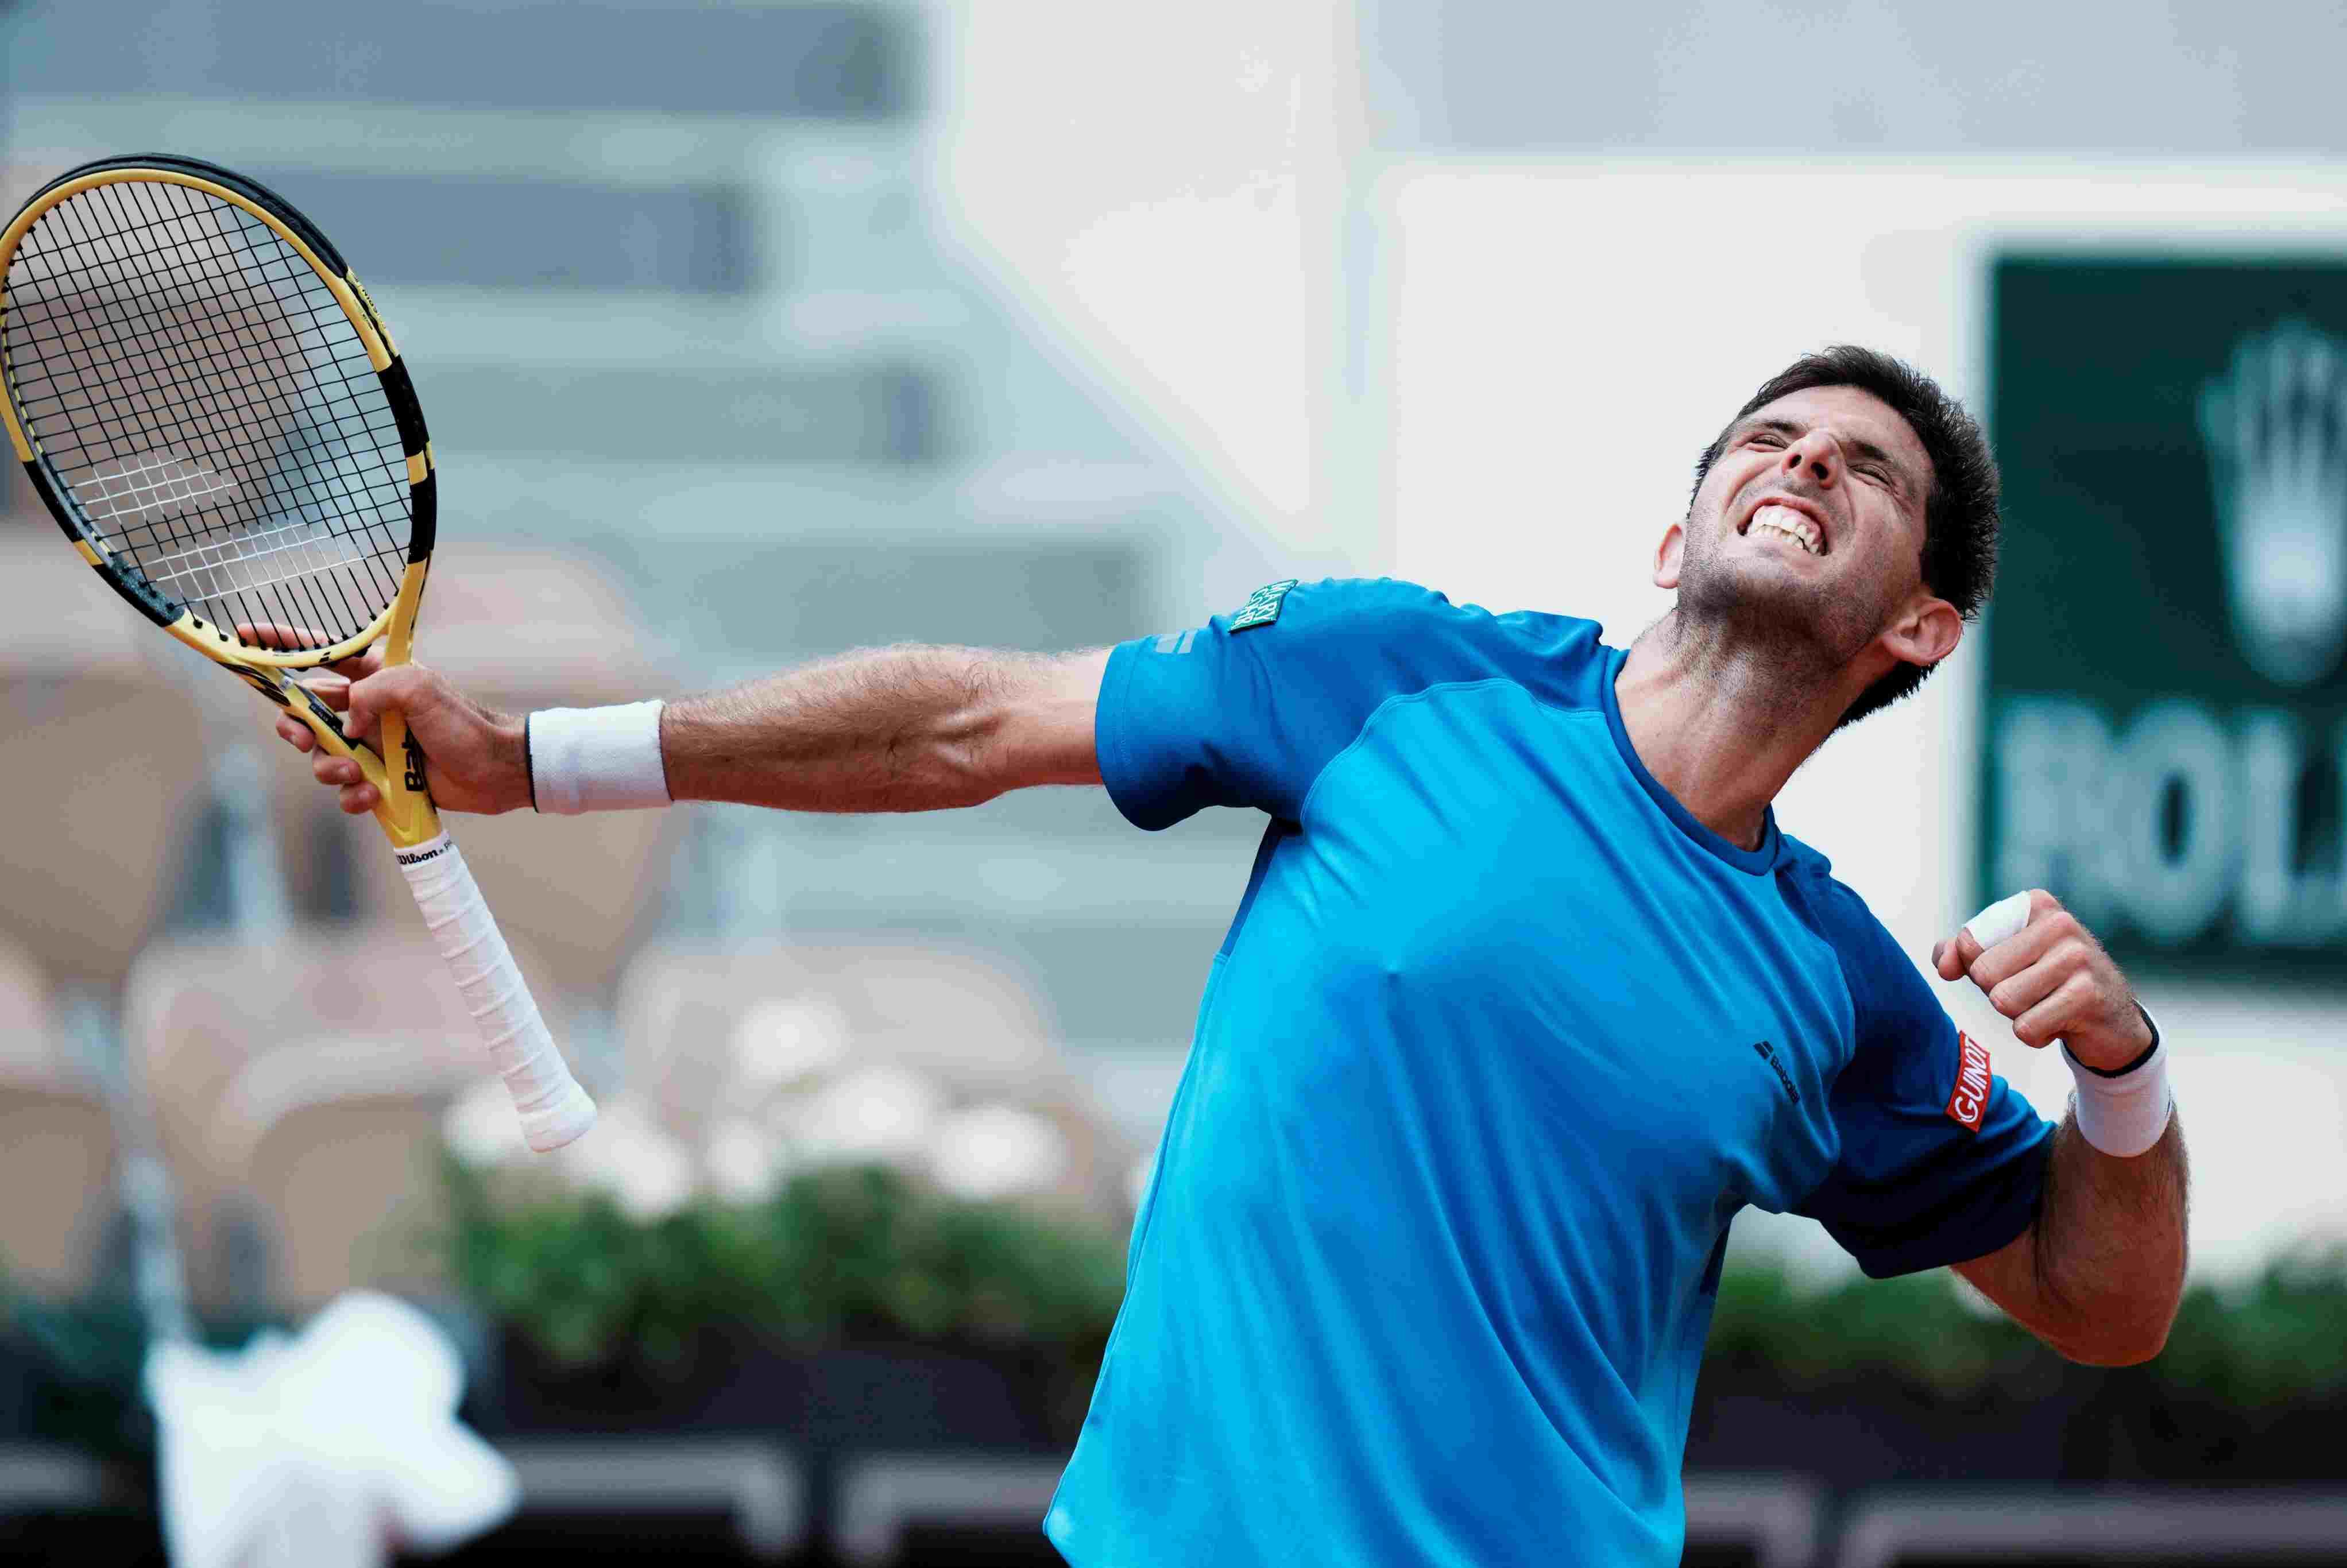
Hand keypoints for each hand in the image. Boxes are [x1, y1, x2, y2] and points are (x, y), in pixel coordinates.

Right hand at [244, 624, 528, 816]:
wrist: (497, 771)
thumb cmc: (465, 723)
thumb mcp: (419, 688)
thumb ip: (371, 691)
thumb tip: (344, 724)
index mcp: (373, 676)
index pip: (319, 654)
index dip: (280, 645)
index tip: (245, 637)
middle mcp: (366, 709)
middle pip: (304, 714)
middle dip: (294, 727)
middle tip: (303, 737)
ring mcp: (370, 747)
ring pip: (320, 757)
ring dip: (328, 768)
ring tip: (358, 774)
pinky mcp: (379, 780)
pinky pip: (344, 791)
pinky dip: (352, 796)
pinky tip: (373, 796)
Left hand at [1931, 889, 2152, 1071]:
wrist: (2111, 1019)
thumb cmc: (2045, 982)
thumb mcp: (2002, 959)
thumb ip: (1960, 954)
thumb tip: (1942, 965)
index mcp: (2034, 905)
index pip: (1969, 943)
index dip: (1978, 969)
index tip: (2012, 970)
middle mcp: (2059, 923)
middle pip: (1984, 973)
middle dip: (1998, 993)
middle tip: (2032, 992)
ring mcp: (2077, 958)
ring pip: (2003, 1001)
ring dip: (2017, 1015)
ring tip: (2046, 1005)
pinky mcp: (2088, 996)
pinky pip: (2026, 1028)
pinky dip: (2035, 1035)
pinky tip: (2060, 1022)